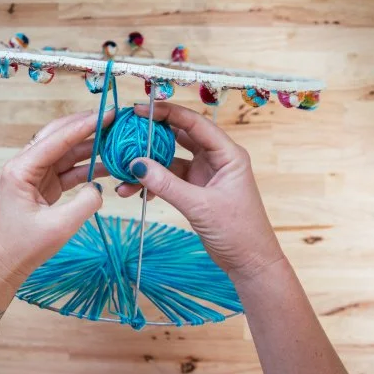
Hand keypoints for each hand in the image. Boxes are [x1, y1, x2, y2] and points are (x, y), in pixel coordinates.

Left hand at [0, 110, 113, 288]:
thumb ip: (86, 202)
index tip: (108, 114)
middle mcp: (25, 166)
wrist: (4, 265)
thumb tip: (99, 186)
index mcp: (21, 169)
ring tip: (116, 141)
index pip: (57, 139)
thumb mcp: (60, 227)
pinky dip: (87, 167)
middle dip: (86, 126)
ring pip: (65, 152)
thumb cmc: (24, 247)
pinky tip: (108, 166)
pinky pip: (68, 169)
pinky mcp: (43, 185)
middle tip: (113, 118)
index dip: (84, 125)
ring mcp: (34, 175)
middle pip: (59, 137)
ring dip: (90, 147)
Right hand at [117, 102, 283, 282]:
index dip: (167, 113)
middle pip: (179, 137)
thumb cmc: (238, 232)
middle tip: (126, 134)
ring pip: (170, 160)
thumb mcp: (200, 206)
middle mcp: (215, 158)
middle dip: (152, 136)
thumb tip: (136, 164)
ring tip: (124, 174)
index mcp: (227, 153)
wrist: (249, 263)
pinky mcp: (195, 190)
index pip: (194, 123)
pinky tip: (135, 191)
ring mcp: (204, 174)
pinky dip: (153, 183)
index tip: (140, 110)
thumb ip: (167, 184)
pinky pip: (168, 179)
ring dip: (148, 166)